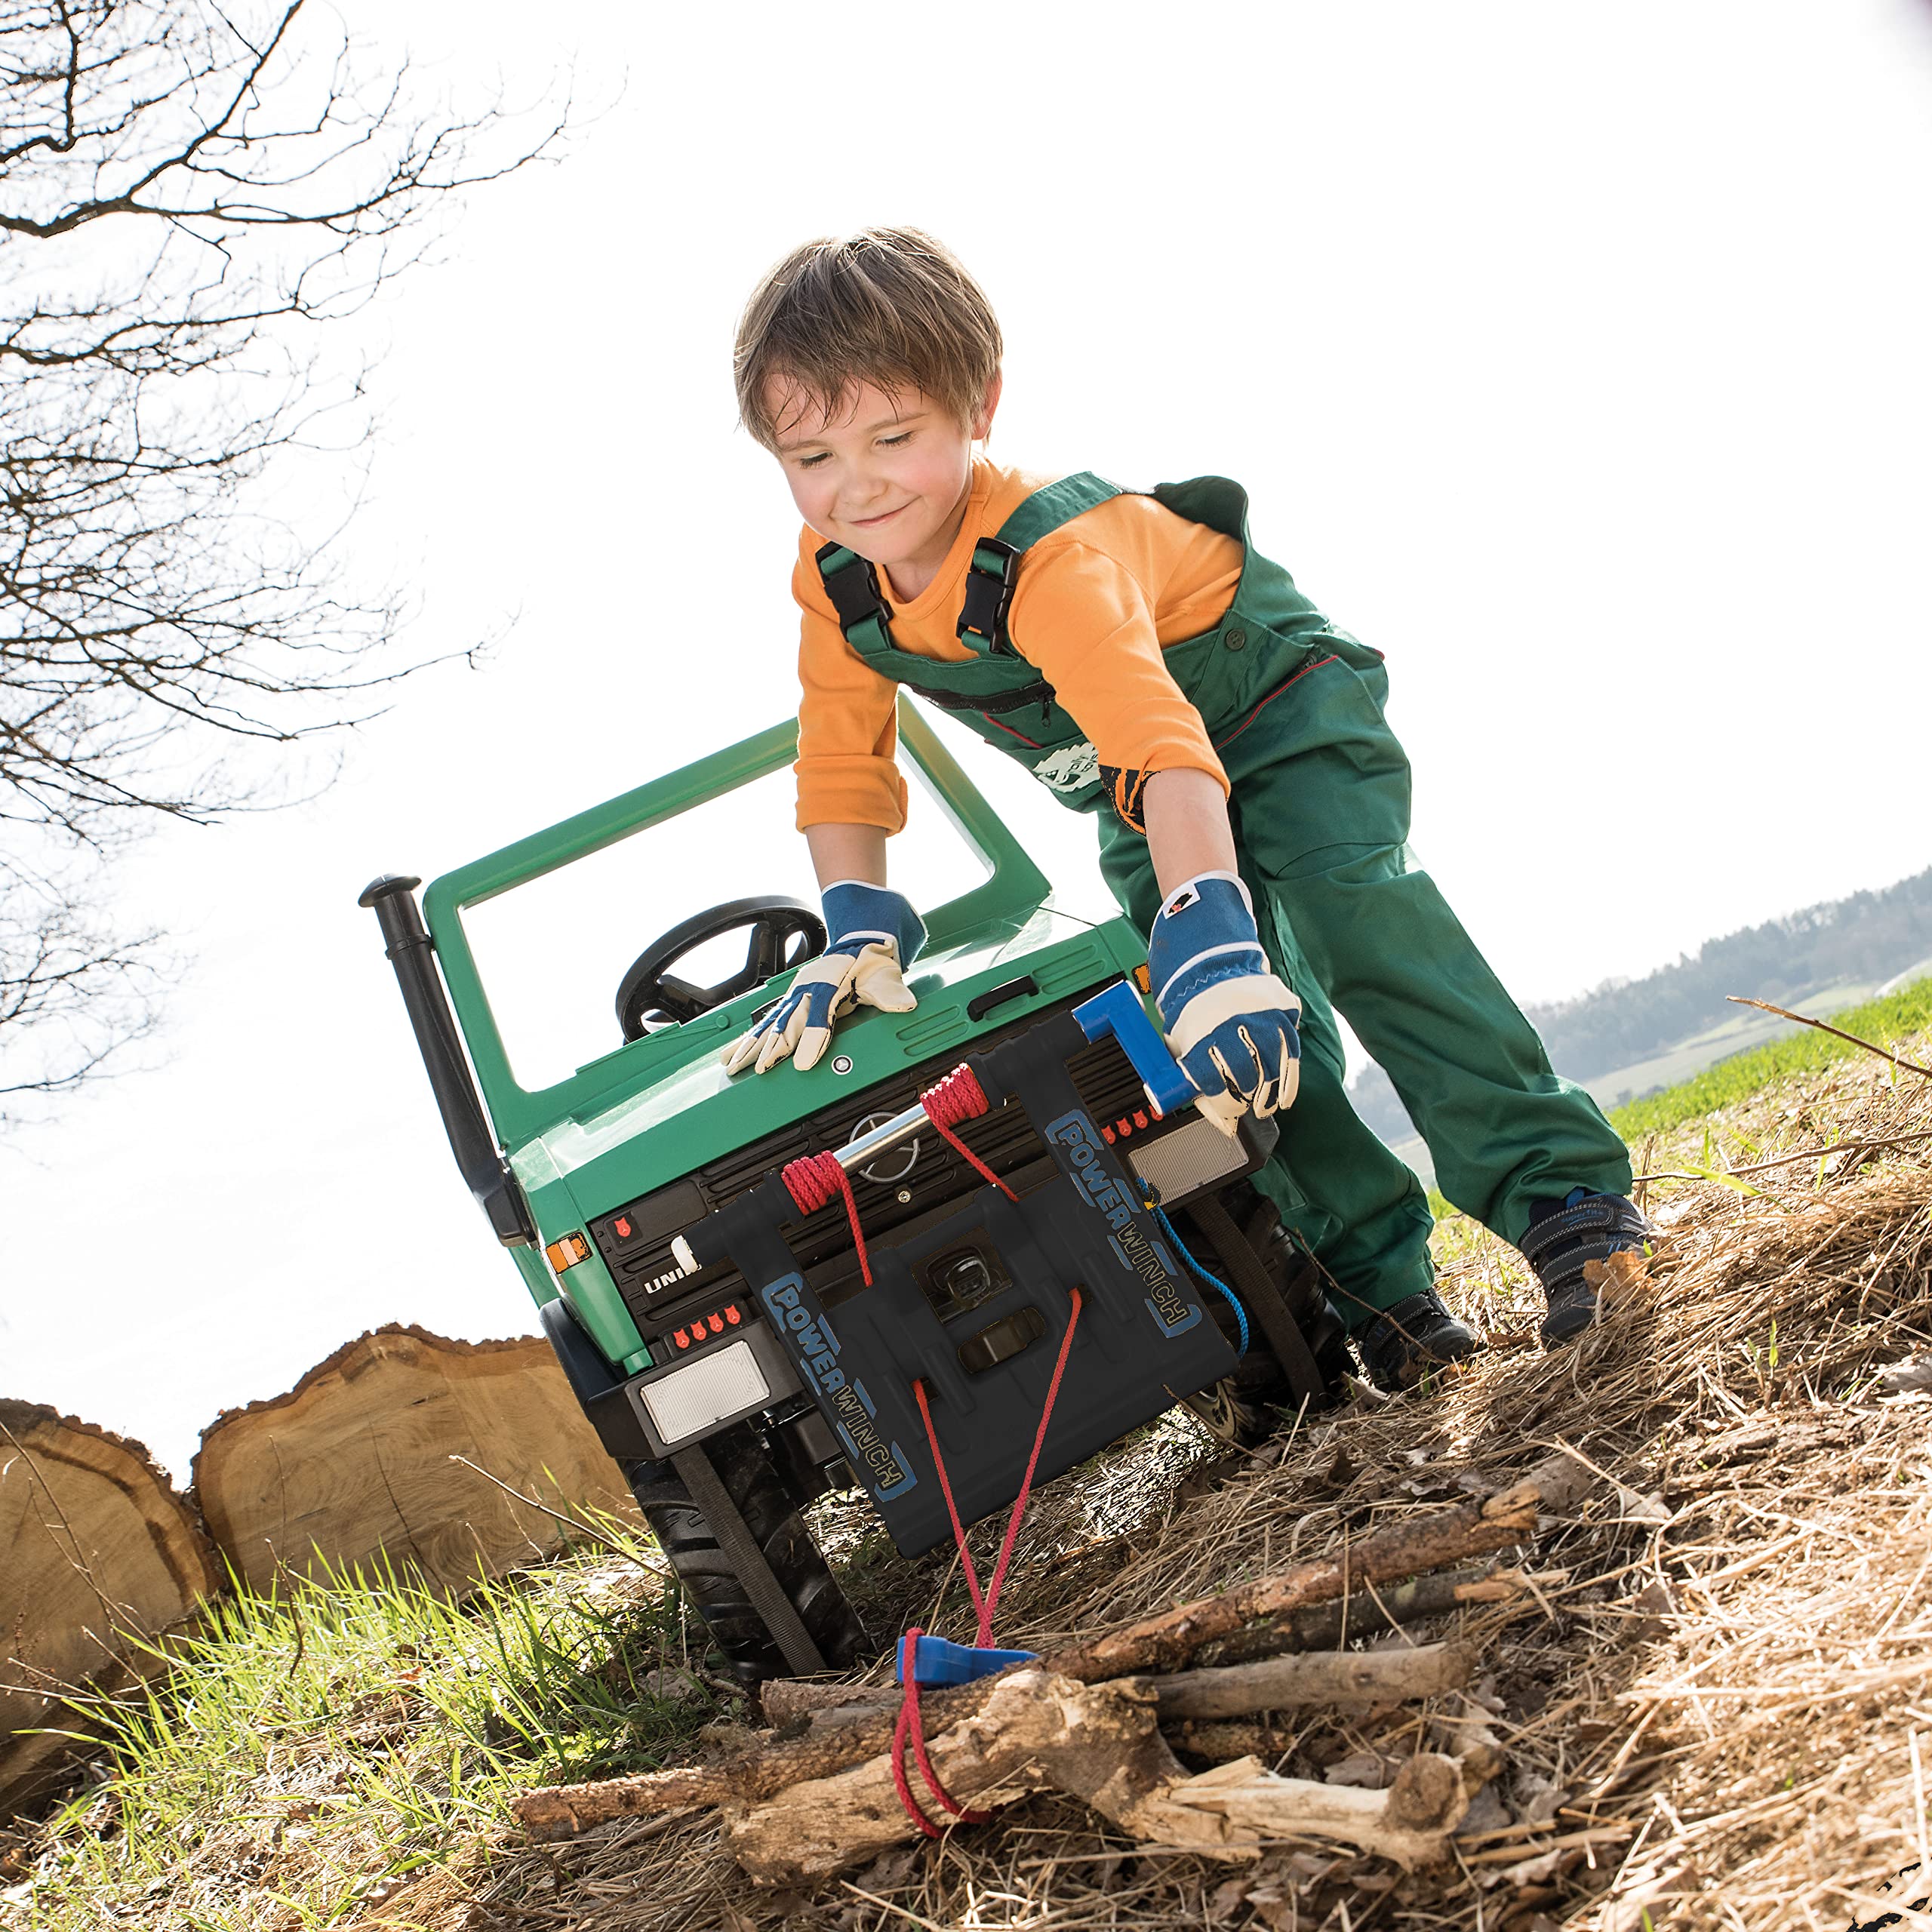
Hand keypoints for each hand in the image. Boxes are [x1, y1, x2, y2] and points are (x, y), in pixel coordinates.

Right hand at [721, 882, 923, 1075]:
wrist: (861, 932)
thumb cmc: (872, 956)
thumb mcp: (885, 973)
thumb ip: (890, 991)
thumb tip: (903, 1003)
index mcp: (830, 985)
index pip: (819, 1017)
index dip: (811, 1040)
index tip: (803, 1064)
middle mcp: (808, 991)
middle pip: (786, 1024)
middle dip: (771, 1048)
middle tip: (757, 1070)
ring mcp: (797, 995)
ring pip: (771, 1024)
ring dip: (752, 1045)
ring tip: (731, 1065)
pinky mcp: (792, 1000)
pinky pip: (768, 1022)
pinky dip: (751, 1037)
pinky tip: (734, 1052)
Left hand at [1147, 871, 1299, 1135]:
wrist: (1208, 962)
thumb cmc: (1191, 1008)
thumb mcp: (1179, 1038)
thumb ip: (1190, 1075)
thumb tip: (1203, 1114)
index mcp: (1201, 1032)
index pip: (1212, 1079)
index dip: (1219, 1102)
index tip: (1223, 1112)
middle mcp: (1231, 1023)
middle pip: (1244, 1076)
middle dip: (1244, 1099)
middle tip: (1244, 1109)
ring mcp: (1260, 1016)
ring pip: (1272, 1067)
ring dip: (1269, 1094)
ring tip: (1264, 1107)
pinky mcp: (1282, 1012)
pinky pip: (1292, 1052)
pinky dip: (1290, 1080)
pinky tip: (1285, 1097)